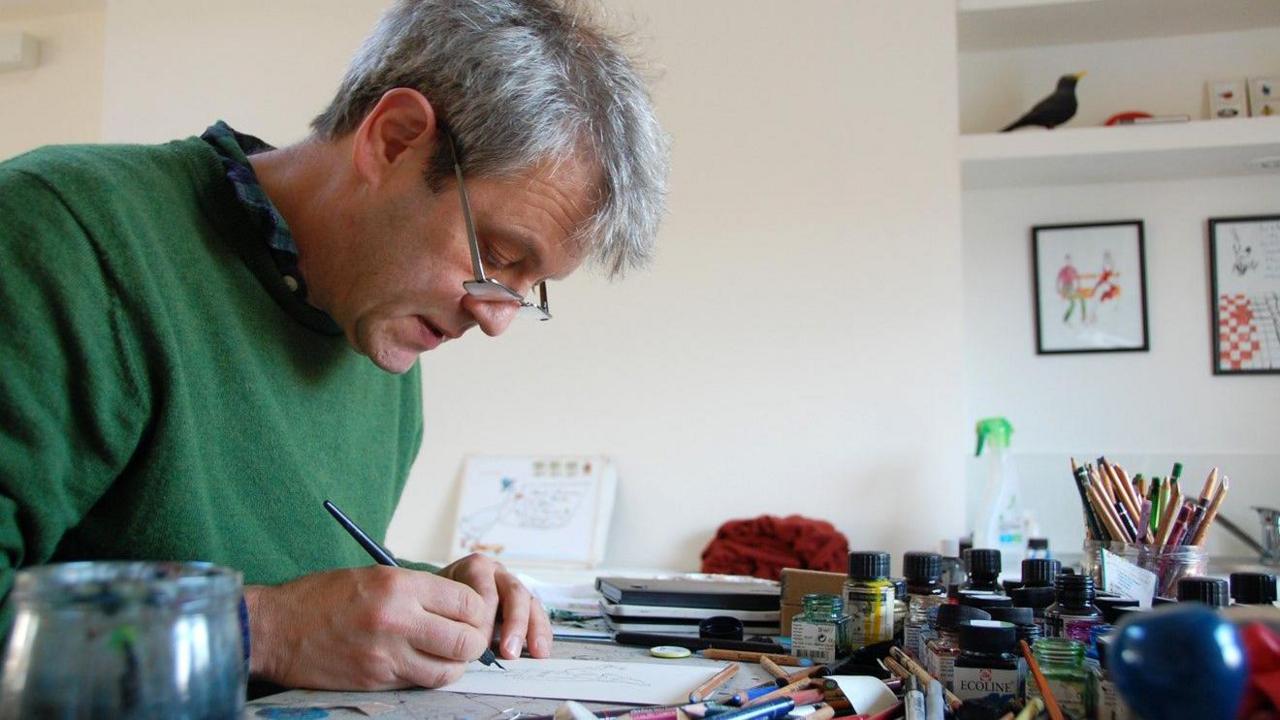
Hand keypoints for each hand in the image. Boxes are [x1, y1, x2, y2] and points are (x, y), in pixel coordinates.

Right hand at [245, 566, 488, 689]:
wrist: (273, 629)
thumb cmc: (321, 597)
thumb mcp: (374, 576)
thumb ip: (418, 591)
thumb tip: (459, 607)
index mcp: (400, 586)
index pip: (467, 603)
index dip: (477, 611)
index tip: (471, 613)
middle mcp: (398, 620)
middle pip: (466, 641)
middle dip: (472, 641)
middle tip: (464, 638)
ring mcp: (386, 655)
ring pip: (447, 671)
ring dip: (452, 665)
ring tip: (443, 654)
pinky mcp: (375, 681)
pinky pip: (418, 683)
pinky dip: (426, 676)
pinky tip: (417, 663)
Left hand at [437, 553, 552, 660]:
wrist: (440, 600)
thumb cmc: (439, 605)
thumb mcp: (439, 605)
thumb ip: (450, 619)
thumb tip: (466, 646)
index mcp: (476, 568)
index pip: (486, 592)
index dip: (484, 619)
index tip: (478, 644)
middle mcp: (498, 573)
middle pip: (514, 593)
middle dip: (515, 623)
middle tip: (509, 651)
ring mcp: (514, 587)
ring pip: (530, 603)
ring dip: (533, 629)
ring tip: (536, 653)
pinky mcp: (525, 603)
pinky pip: (538, 615)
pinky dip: (541, 633)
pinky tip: (541, 651)